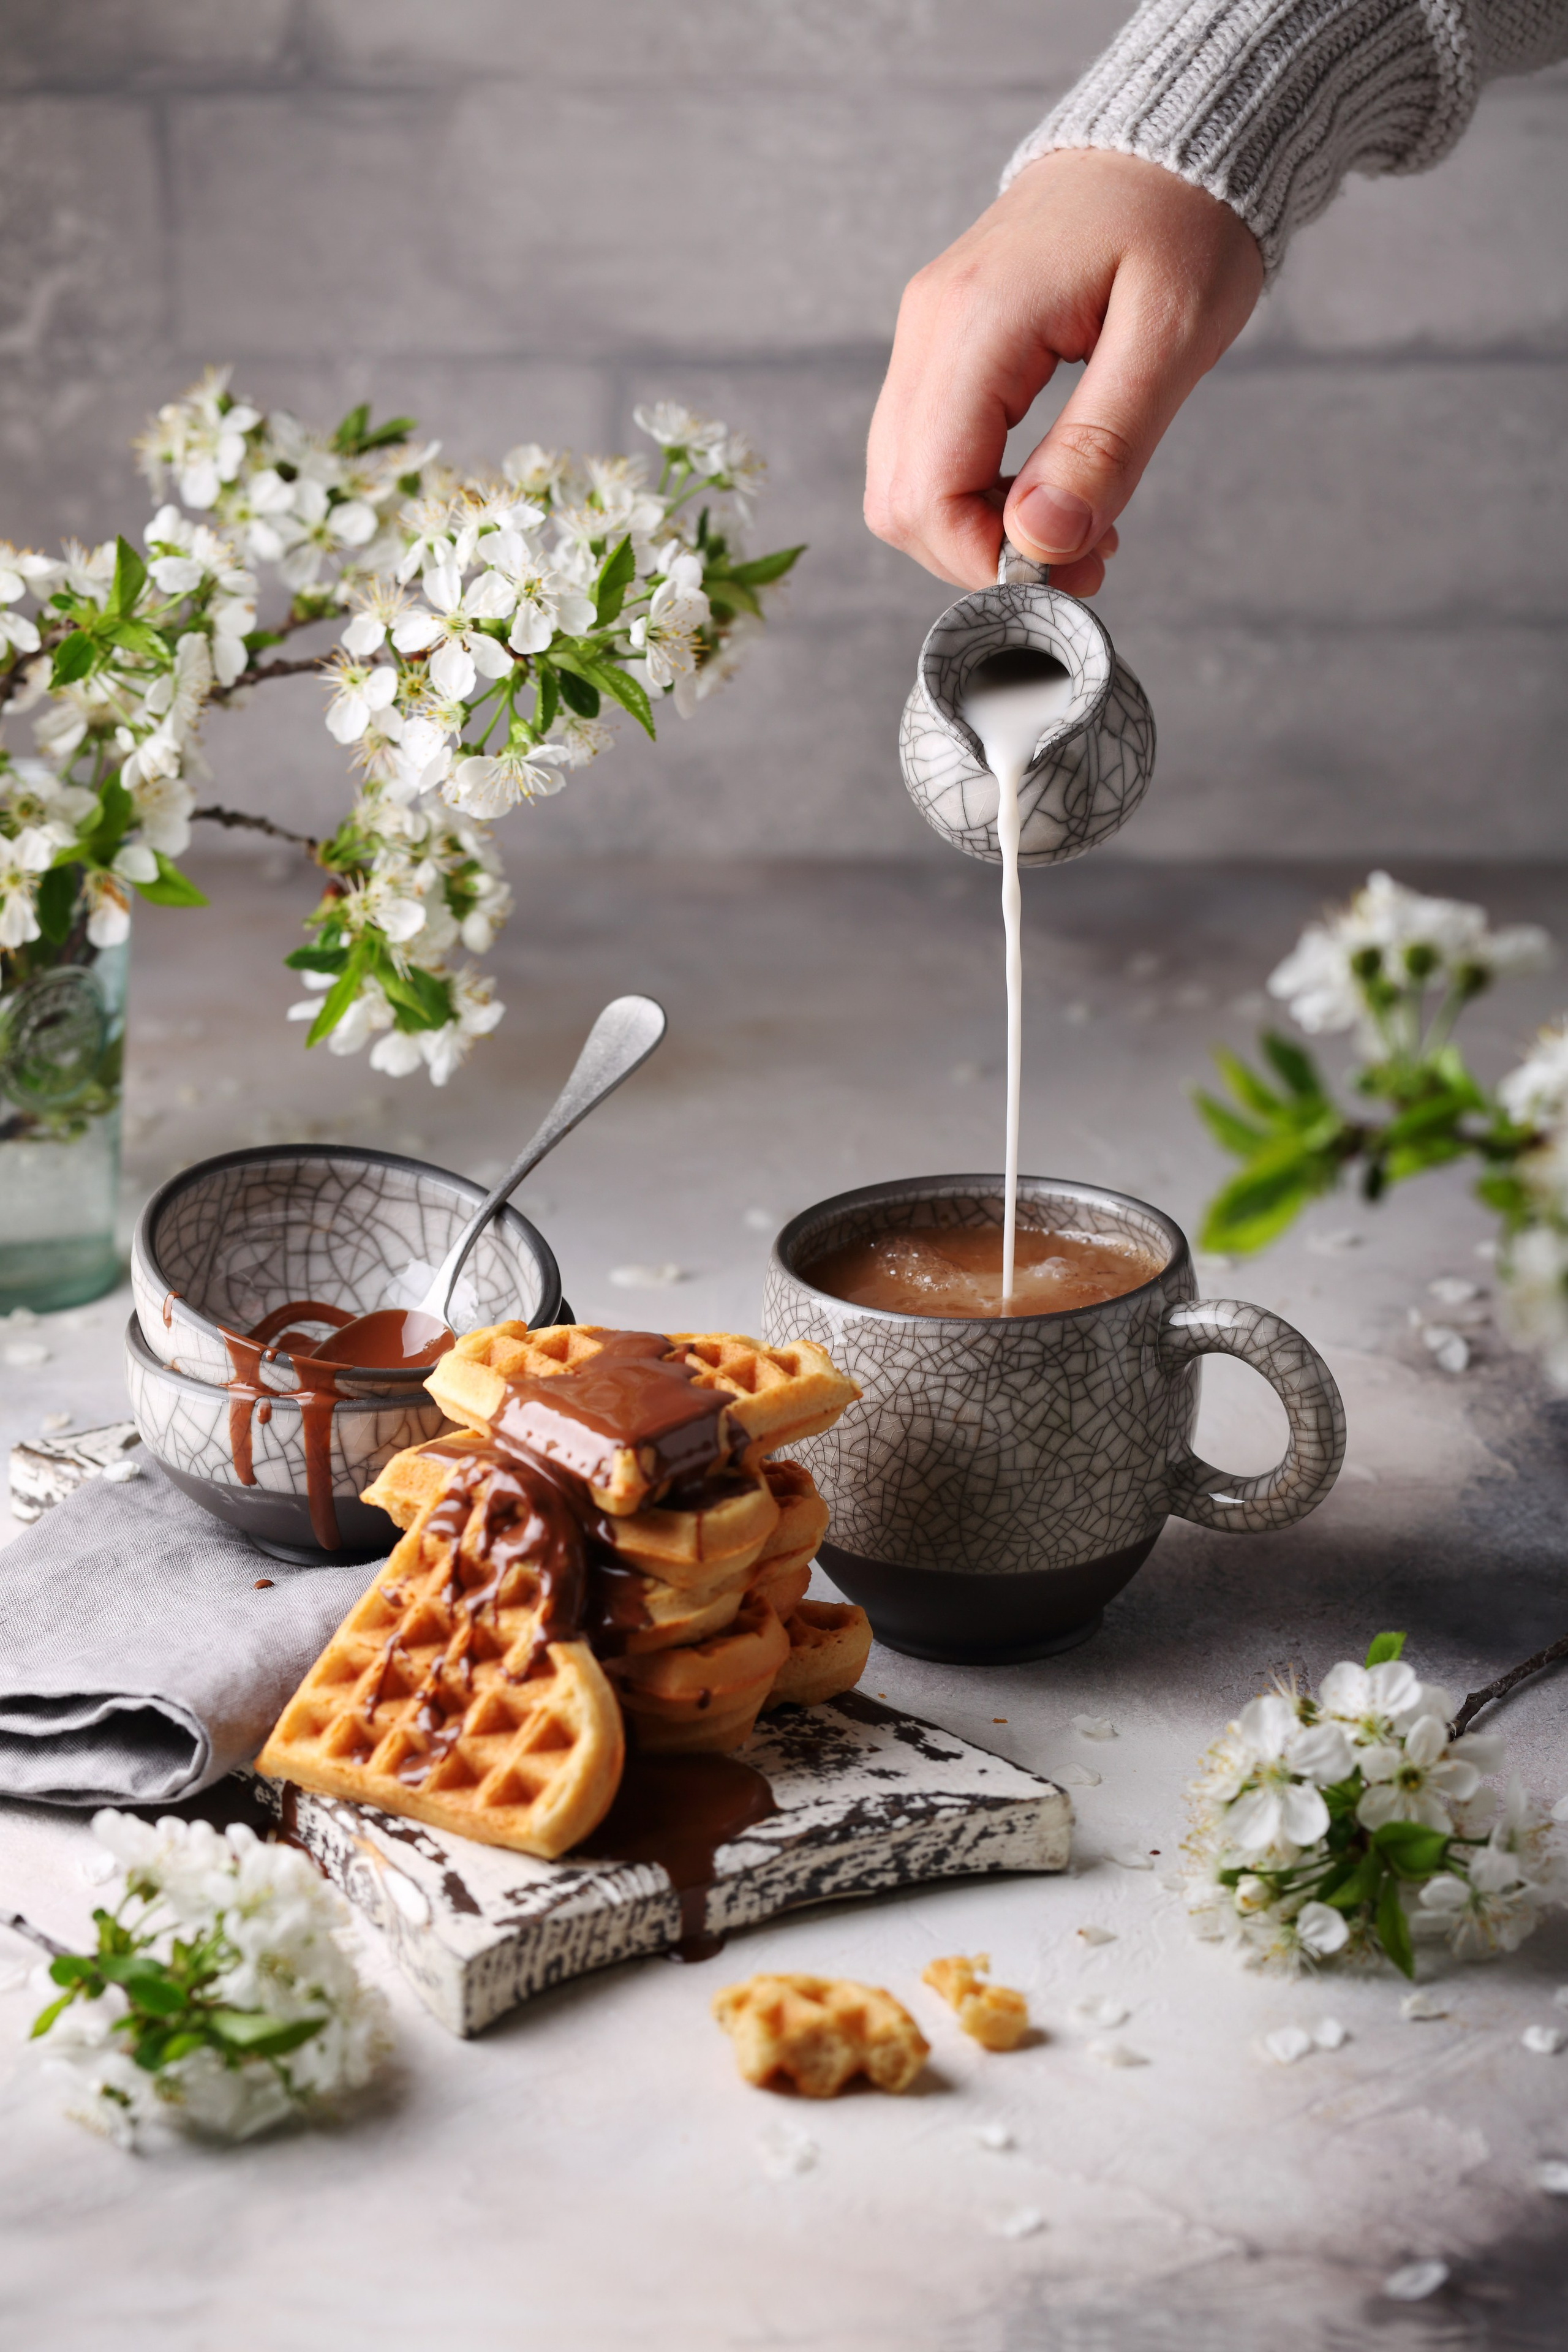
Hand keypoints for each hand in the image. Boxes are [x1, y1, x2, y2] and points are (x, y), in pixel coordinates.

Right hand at [865, 149, 1263, 594]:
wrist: (1169, 141)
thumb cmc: (1184, 220)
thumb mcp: (1173, 335)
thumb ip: (1104, 445)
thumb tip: (1040, 541)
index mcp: (977, 321)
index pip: (927, 491)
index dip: (982, 559)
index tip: (1063, 574)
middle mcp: (929, 327)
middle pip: (898, 500)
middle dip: (979, 555)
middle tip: (1080, 561)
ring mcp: (926, 334)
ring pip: (903, 483)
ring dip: (978, 531)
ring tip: (1074, 526)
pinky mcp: (940, 345)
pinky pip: (927, 450)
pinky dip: (977, 495)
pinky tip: (1046, 490)